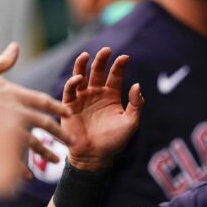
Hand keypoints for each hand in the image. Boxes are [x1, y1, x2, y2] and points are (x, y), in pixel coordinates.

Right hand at [0, 43, 73, 198]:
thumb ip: (3, 63)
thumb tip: (15, 47)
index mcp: (12, 93)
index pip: (42, 101)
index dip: (57, 107)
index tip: (69, 114)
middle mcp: (11, 109)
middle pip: (43, 123)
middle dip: (59, 133)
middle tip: (73, 142)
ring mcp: (3, 127)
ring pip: (31, 142)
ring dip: (44, 153)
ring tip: (56, 161)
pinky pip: (10, 159)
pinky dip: (19, 168)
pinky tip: (27, 176)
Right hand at [62, 47, 142, 170]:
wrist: (95, 156)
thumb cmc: (114, 141)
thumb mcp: (131, 123)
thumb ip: (135, 104)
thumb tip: (137, 85)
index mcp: (112, 96)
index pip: (115, 76)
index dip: (119, 66)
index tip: (125, 58)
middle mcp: (96, 94)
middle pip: (98, 72)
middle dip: (102, 60)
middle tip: (106, 50)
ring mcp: (82, 98)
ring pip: (81, 76)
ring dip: (83, 65)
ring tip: (87, 55)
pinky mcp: (69, 105)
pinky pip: (70, 91)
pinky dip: (73, 83)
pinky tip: (79, 78)